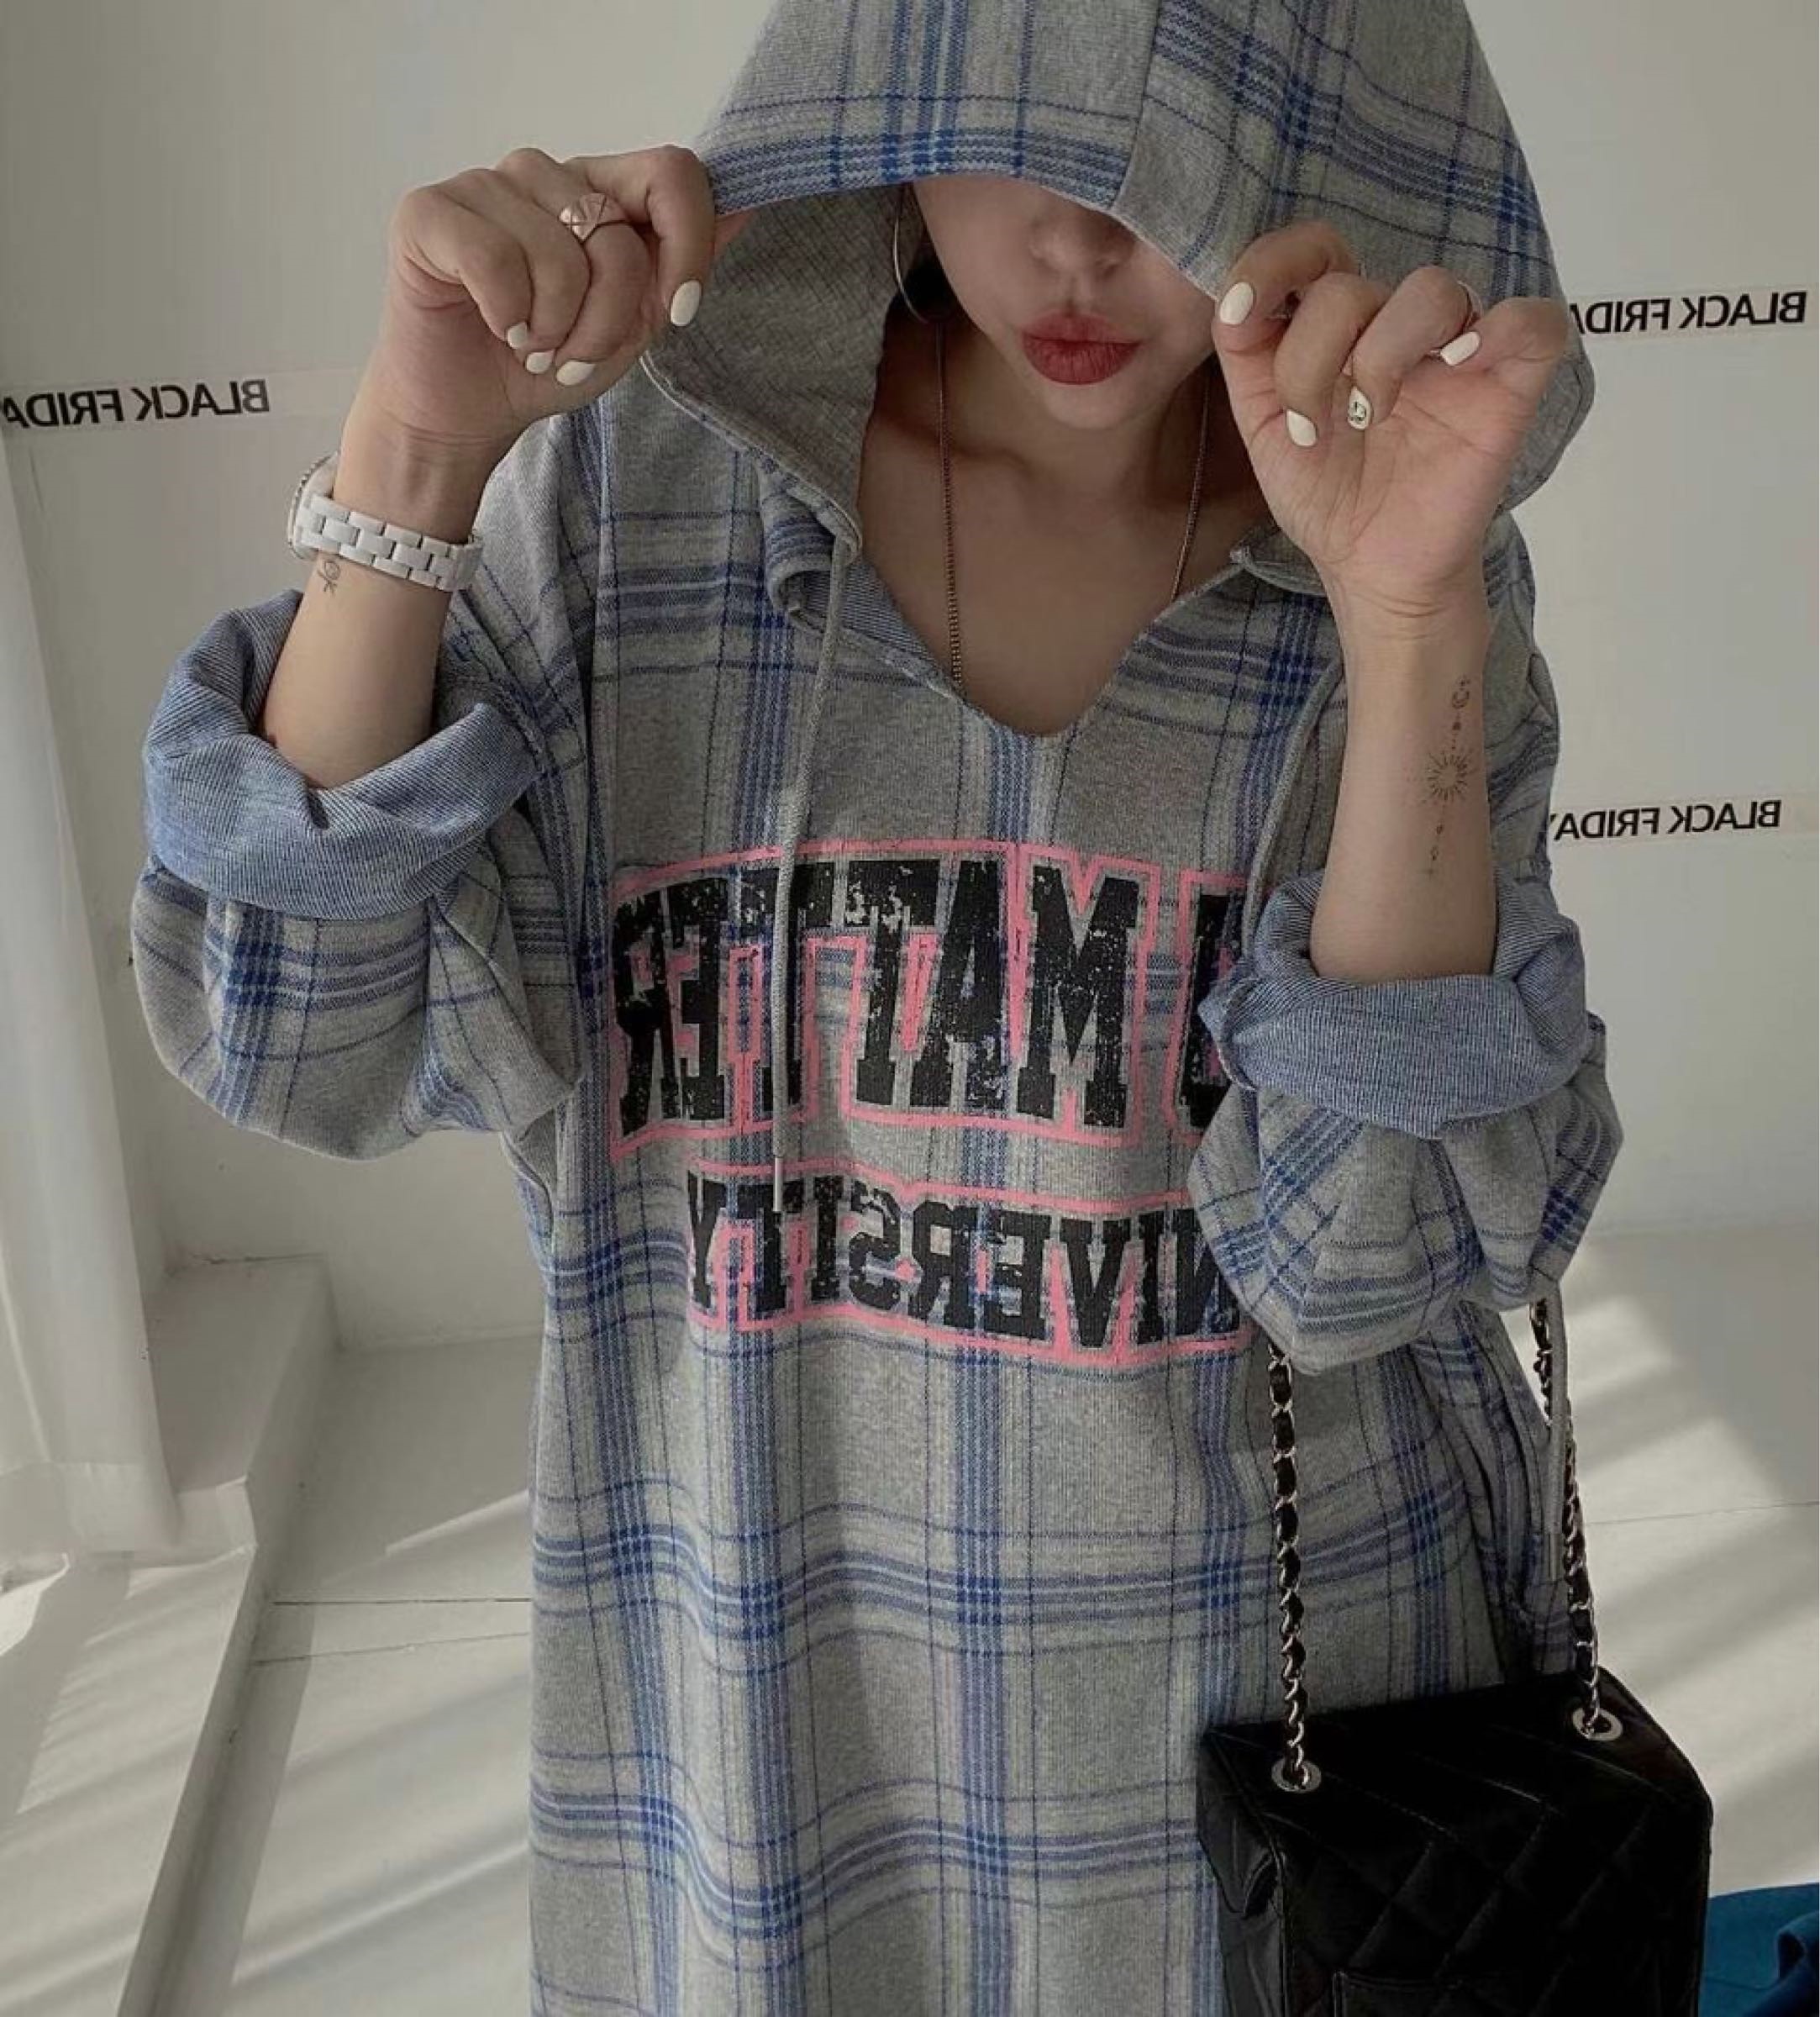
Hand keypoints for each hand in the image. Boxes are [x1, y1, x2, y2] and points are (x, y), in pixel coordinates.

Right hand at [352, 143, 754, 472]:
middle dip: (609, 320)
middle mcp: (542, 173)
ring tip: (532, 346)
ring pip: (559, 253)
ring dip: (555, 328)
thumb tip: (744, 207)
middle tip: (572, 355)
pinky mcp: (428, 211)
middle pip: (618, 235)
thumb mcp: (634, 323)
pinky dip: (507, 316)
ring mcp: (483, 184)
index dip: (686, 245)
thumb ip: (680, 263)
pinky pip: (496, 262)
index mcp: (597, 189)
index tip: (677, 313)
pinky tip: (496, 328)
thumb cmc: (546, 364)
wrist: (466, 413)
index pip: (670, 171)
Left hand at [1206, 220, 1573, 627]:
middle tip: (1313, 428)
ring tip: (1371, 419)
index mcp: (1340, 325)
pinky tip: (1457, 367)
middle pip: (1352, 286)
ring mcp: (1458, 349)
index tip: (1241, 313)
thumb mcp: (1262, 425)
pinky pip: (1533, 321)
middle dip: (1310, 359)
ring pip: (1432, 289)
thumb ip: (1245, 355)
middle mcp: (1397, 324)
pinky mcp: (1511, 384)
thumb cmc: (1327, 493)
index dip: (1275, 262)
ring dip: (1382, 354)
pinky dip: (1499, 331)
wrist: (1371, 568)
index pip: (1317, 250)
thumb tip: (1234, 299)